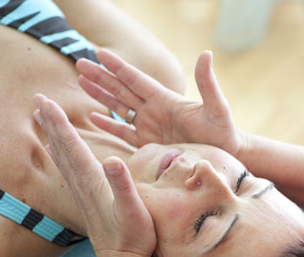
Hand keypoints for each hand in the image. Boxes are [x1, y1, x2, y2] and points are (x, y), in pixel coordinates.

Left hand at [33, 94, 155, 256]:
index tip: (45, 100)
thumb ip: (123, 184)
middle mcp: (82, 184)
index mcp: (93, 181)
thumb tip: (111, 159)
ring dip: (51, 135)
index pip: (72, 145)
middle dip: (50, 122)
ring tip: (41, 118)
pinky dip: (59, 154)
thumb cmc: (133, 238)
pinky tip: (55, 151)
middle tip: (36, 99)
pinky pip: (67, 170)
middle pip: (62, 147)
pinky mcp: (86, 200)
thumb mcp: (134, 210)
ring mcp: (82, 193)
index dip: (59, 122)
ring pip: (62, 157)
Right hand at [76, 49, 245, 156]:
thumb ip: (207, 83)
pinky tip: (93, 117)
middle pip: (122, 89)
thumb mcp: (216, 107)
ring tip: (81, 82)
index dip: (118, 67)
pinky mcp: (149, 144)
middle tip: (80, 63)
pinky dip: (108, 125)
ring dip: (100, 95)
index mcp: (165, 99)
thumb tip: (206, 54)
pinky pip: (124, 133)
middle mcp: (154, 110)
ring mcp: (150, 126)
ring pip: (119, 107)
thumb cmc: (223, 132)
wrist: (224, 156)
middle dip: (101, 77)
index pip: (136, 80)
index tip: (99, 53)